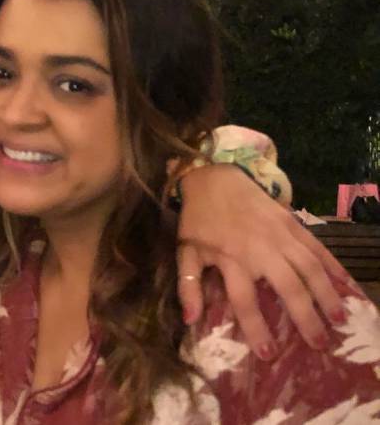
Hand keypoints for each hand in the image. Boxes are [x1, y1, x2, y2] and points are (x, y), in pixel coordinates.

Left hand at [176, 164, 348, 359]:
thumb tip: (189, 320)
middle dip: (305, 317)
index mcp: (230, 258)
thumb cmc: (198, 220)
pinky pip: (317, 246)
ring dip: (327, 294)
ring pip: (310, 267)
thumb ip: (188, 285)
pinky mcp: (292, 222)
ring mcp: (280, 234)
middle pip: (288, 287)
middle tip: (320, 344)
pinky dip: (333, 265)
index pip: (244, 301)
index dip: (256, 328)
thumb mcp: (185, 251)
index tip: (269, 353)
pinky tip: (346, 284)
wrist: (213, 178)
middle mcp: (259, 249)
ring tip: (340, 319)